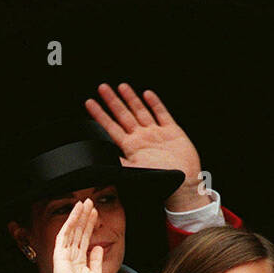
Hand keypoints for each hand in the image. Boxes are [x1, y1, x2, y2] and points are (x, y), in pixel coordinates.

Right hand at [44, 199, 103, 272]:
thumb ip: (96, 260)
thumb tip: (99, 247)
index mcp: (80, 259)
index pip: (85, 237)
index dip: (90, 224)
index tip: (95, 212)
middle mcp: (71, 254)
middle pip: (78, 230)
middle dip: (84, 216)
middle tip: (89, 201)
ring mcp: (64, 253)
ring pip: (72, 230)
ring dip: (78, 215)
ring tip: (84, 202)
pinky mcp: (59, 254)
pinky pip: (64, 234)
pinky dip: (70, 222)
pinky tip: (76, 213)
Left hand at [85, 83, 203, 210]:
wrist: (183, 186)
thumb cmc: (160, 183)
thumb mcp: (134, 173)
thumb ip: (118, 164)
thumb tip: (98, 161)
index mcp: (131, 147)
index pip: (110, 127)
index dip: (100, 115)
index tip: (89, 103)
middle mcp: (142, 138)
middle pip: (123, 115)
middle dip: (112, 101)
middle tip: (102, 88)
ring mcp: (156, 134)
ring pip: (140, 111)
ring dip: (131, 99)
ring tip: (121, 86)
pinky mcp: (172, 132)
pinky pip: (162, 114)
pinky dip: (155, 104)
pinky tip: (147, 94)